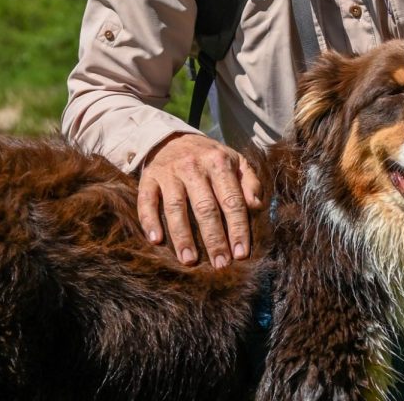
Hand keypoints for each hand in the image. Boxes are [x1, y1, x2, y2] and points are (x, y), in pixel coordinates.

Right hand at [137, 132, 263, 268]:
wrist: (173, 138)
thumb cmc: (209, 157)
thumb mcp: (235, 161)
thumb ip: (249, 182)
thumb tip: (257, 206)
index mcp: (219, 162)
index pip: (231, 199)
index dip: (237, 228)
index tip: (241, 253)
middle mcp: (193, 166)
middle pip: (205, 207)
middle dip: (214, 238)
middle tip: (220, 264)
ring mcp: (169, 172)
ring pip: (176, 207)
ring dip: (182, 236)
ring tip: (189, 260)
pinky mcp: (149, 178)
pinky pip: (147, 201)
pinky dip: (149, 221)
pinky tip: (156, 240)